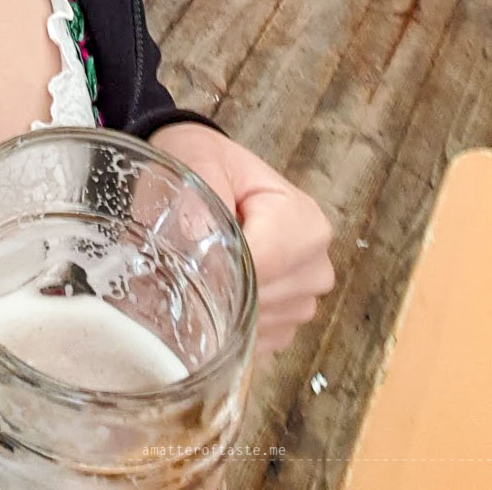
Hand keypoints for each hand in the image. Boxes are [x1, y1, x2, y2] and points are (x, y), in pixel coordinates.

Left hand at [149, 123, 333, 355]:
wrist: (206, 171)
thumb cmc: (204, 163)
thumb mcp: (197, 162)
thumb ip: (199, 199)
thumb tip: (200, 241)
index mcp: (303, 219)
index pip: (265, 264)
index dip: (220, 267)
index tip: (187, 257)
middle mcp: (316, 260)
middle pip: (265, 298)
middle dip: (222, 288)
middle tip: (189, 260)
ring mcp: (307, 294)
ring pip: (264, 323)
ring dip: (227, 307)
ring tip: (205, 268)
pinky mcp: (290, 319)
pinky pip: (262, 340)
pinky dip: (234, 325)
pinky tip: (219, 292)